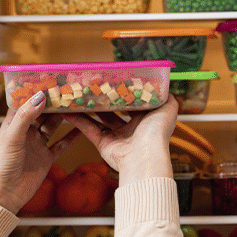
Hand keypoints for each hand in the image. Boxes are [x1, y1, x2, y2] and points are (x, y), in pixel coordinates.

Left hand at [0, 91, 79, 213]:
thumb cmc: (0, 166)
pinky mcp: (46, 157)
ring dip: (63, 117)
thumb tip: (39, 97)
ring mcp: (37, 145)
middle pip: (42, 113)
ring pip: (53, 126)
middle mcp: (26, 132)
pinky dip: (71, 137)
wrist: (4, 194)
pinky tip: (81, 130)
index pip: (25, 103)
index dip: (36, 92)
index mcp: (14, 124)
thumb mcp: (12, 138)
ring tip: (75, 106)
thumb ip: (26, 117)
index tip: (49, 81)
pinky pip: (61, 144)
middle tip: (67, 91)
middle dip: (53, 103)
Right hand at [61, 95, 178, 186]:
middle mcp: (131, 128)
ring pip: (100, 119)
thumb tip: (165, 86)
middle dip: (105, 99)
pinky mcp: (103, 144)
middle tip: (94, 86)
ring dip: (89, 108)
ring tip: (79, 95)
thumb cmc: (157, 132)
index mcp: (145, 120)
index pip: (133, 103)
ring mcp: (116, 137)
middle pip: (115, 110)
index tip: (113, 80)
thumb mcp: (168, 109)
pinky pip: (89, 130)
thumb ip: (167, 97)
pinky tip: (68, 111)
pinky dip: (78, 121)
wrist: (145, 156)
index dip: (124, 92)